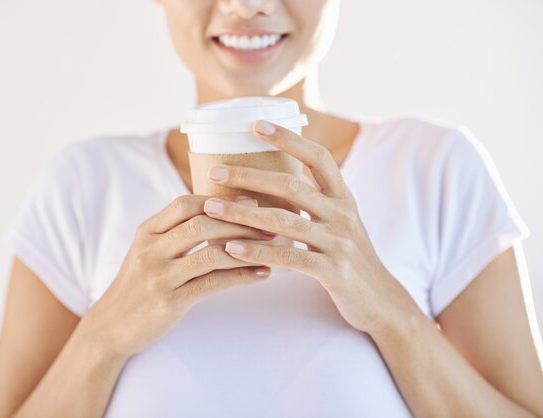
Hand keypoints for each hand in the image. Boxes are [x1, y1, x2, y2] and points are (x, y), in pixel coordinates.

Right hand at [85, 194, 274, 358]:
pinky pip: (212, 284)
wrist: (110, 327)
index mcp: (147, 231)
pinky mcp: (169, 301)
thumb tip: (220, 214)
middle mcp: (150, 249)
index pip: (185, 204)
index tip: (250, 202)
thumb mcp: (148, 251)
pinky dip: (242, 276)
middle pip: (201, 224)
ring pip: (210, 253)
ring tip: (272, 249)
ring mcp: (158, 276)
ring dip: (246, 249)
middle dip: (240, 222)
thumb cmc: (138, 286)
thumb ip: (174, 232)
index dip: (220, 201)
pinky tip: (262, 274)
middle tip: (270, 225)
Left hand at [202, 120, 414, 335]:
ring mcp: (339, 242)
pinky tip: (231, 250)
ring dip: (242, 214)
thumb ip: (316, 201)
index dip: (288, 139)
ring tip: (211, 209)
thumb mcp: (340, 222)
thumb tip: (275, 181)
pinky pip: (289, 258)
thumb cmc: (350, 257)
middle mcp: (342, 214)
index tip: (256, 126)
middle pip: (291, 186)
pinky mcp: (333, 270)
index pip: (318, 157)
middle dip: (249, 176)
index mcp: (343, 197)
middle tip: (215, 171)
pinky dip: (257, 252)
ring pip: (284, 222)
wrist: (381, 300)